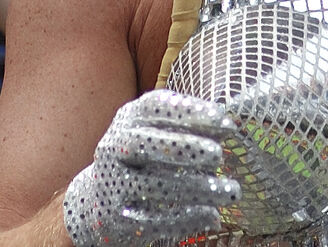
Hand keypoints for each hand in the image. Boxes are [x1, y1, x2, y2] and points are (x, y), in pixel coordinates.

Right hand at [62, 90, 240, 246]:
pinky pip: (154, 220)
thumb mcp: (151, 134)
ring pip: (156, 186)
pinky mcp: (116, 218)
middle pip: (149, 145)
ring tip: (231, 191)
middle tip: (219, 156)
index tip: (223, 120)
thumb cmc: (139, 161)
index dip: (189, 111)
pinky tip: (212, 216)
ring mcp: (112, 184)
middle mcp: (114, 147)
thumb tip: (228, 125)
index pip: (155, 106)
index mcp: (127, 120)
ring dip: (198, 188)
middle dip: (187, 149)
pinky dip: (186, 218)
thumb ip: (183, 128)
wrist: (95, 201)